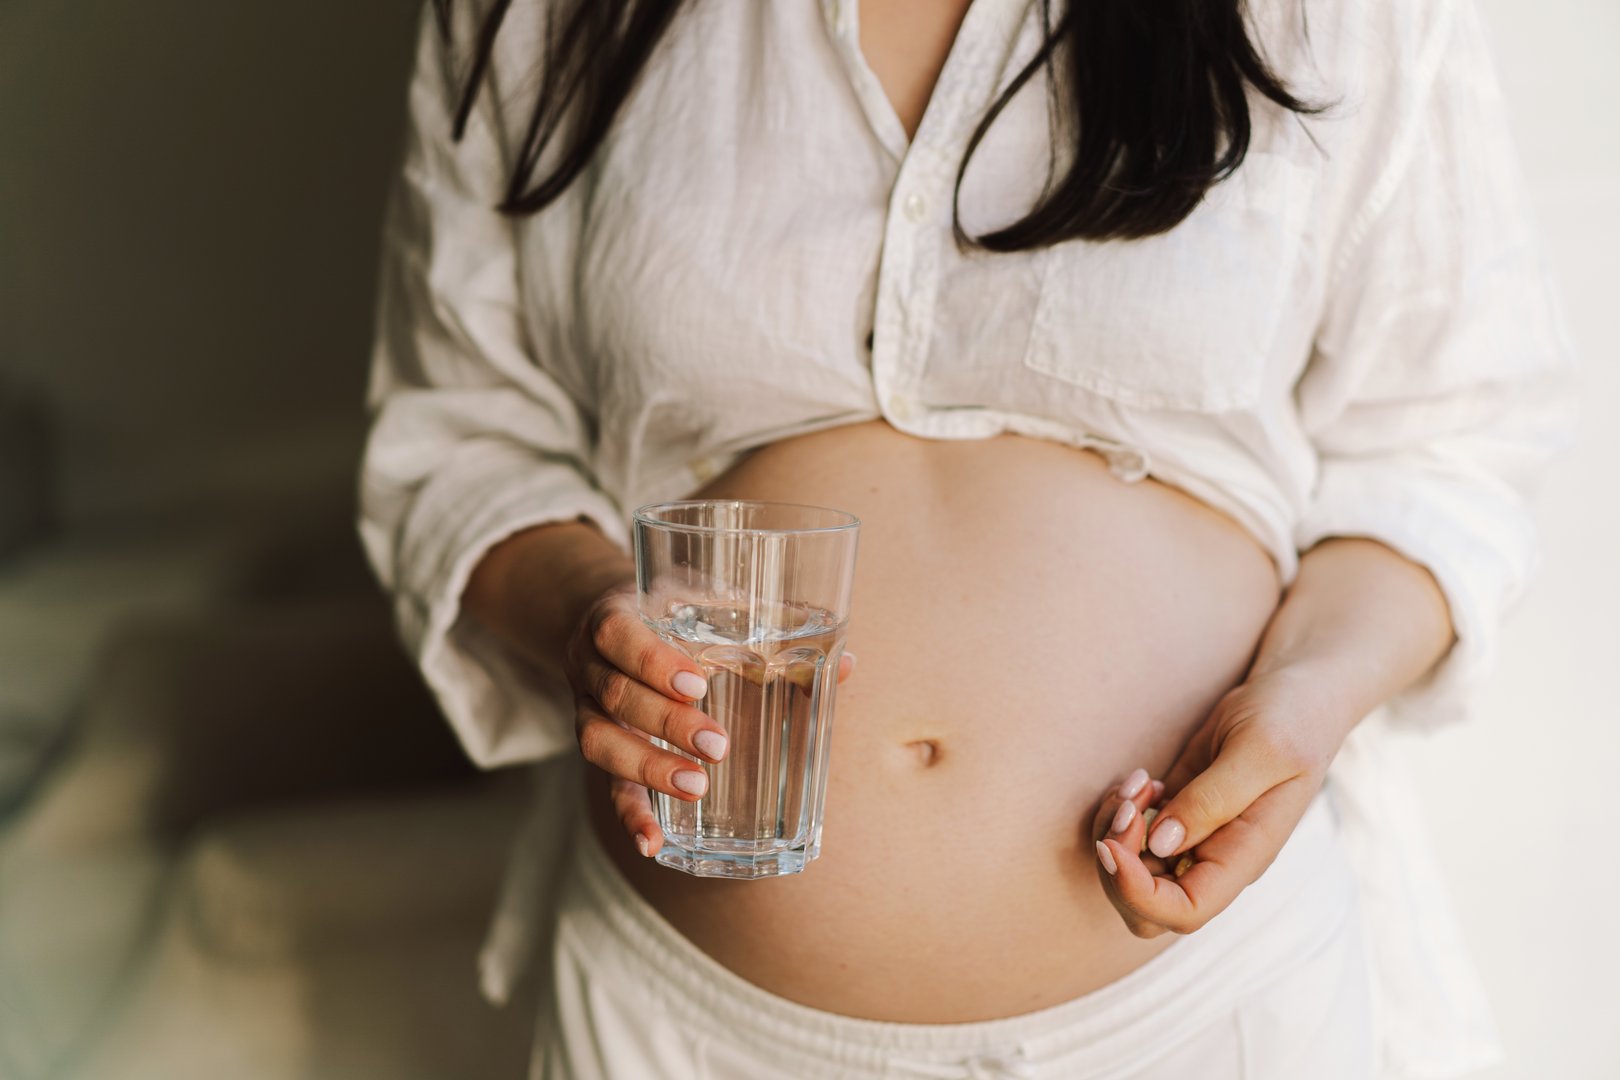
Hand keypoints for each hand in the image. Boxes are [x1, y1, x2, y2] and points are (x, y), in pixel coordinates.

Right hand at [563, 581, 856, 857]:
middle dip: (666, 723)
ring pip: (600, 742)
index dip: (653, 661)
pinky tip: (653, 842)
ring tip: (697, 787)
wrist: (609, 625)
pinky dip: (631, 815)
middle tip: (718, 745)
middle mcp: (590, 665)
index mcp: (612, 618)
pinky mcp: (601, 748)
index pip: (618, 634)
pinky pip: (606, 785)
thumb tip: (846, 664)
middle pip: (616, 696)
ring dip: (649, 768)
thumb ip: (772, 628)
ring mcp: (587, 709)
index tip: (699, 683)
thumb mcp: (709, 606)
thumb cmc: (675, 613)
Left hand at [1087, 665, 1350, 937]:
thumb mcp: (1261, 749)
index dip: (1137, 892)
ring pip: (1129, 871)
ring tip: (1137, 782)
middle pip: (1145, 908)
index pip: (1184, 913)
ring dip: (1114, 829)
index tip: (1115, 843)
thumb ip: (1212, 800)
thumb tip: (1160, 844)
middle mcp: (1214, 859)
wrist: (1295, 692)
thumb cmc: (1291, 718)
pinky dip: (1118, 811)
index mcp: (1243, 858)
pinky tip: (1141, 779)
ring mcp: (1192, 839)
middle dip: (1117, 864)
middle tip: (1126, 805)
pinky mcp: (1174, 813)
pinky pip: (1128, 836)